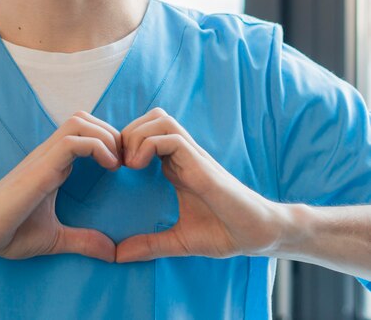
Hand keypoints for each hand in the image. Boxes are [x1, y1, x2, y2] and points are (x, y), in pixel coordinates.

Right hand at [0, 110, 121, 262]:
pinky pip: (74, 141)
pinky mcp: (41, 166)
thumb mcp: (55, 238)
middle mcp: (50, 153)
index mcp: (53, 163)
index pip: (85, 131)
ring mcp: (45, 156)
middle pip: (85, 118)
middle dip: (112, 133)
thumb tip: (112, 253)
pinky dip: (98, 147)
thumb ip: (83, 241)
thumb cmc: (9, 231)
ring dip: (106, 136)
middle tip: (126, 161)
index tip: (124, 167)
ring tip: (117, 163)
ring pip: (80, 121)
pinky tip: (109, 167)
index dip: (109, 141)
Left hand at [115, 107, 284, 262]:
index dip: (127, 142)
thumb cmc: (224, 232)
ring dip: (138, 135)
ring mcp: (193, 155)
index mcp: (177, 165)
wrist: (258, 235)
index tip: (114, 167)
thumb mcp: (179, 240)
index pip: (147, 132)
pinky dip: (148, 145)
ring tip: (130, 164)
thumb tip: (118, 256)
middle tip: (118, 162)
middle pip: (152, 117)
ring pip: (161, 119)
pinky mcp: (201, 163)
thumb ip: (150, 244)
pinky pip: (171, 137)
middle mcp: (184, 154)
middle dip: (128, 132)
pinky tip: (139, 167)